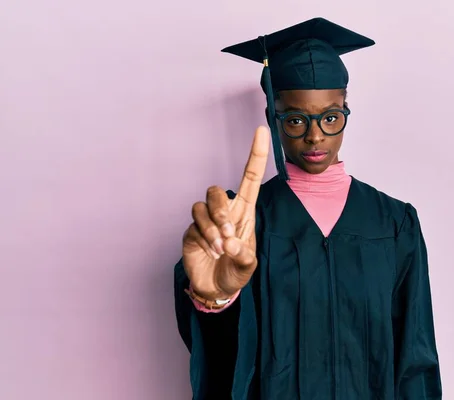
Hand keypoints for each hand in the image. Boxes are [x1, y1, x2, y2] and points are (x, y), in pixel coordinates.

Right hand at [182, 126, 269, 299]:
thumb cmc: (236, 271)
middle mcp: (224, 211)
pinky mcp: (191, 231)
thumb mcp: (249, 265)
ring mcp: (205, 220)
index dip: (256, 154)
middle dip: (220, 211)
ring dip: (213, 227)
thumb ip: (244, 255)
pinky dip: (205, 237)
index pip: (250, 177)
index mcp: (244, 212)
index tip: (261, 130)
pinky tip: (213, 251)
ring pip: (202, 206)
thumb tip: (231, 242)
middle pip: (217, 190)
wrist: (216, 288)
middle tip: (228, 234)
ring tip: (221, 248)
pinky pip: (194, 224)